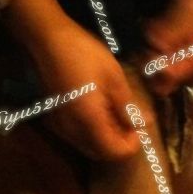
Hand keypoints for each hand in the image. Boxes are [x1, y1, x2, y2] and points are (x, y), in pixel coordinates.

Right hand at [31, 20, 140, 161]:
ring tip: (116, 114)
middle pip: (99, 153)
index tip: (140, 127)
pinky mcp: (53, 118)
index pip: (114, 152)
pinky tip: (98, 110)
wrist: (48, 40)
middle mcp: (71, 130)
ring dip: (104, 138)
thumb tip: (145, 123)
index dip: (131, 144)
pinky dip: (90, 131)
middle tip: (130, 121)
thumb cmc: (84, 54)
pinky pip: (75, 136)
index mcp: (89, 121)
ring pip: (86, 146)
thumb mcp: (114, 77)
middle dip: (118, 143)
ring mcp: (59, 125)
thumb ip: (128, 106)